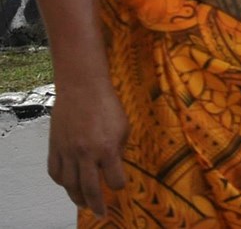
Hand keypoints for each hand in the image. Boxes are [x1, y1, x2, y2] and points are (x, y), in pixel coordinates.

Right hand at [46, 81, 127, 215]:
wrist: (82, 88)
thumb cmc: (107, 104)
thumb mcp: (123, 126)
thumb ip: (119, 149)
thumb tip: (114, 166)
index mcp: (107, 148)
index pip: (115, 180)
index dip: (119, 184)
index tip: (120, 185)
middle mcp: (86, 154)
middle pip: (89, 189)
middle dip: (96, 205)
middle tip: (100, 213)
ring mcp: (68, 152)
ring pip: (69, 185)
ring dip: (77, 198)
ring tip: (84, 204)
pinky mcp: (55, 148)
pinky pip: (55, 173)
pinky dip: (62, 182)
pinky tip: (68, 184)